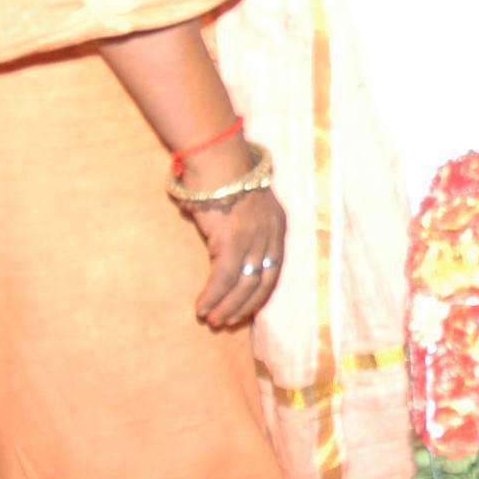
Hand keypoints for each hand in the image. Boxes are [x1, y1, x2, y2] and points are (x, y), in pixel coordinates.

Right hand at [177, 137, 287, 327]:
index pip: (275, 270)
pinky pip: (223, 279)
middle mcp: (271, 234)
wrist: (215, 156)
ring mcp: (254, 239)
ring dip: (227, 307)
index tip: (247, 310)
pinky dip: (212, 297)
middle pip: (263, 282)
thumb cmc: (220, 176)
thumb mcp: (243, 205)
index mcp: (278, 225)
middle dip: (245, 306)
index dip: (260, 294)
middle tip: (227, 322)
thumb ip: (241, 228)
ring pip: (243, 285)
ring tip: (212, 319)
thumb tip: (222, 249)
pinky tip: (201, 308)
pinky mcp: (233, 241)